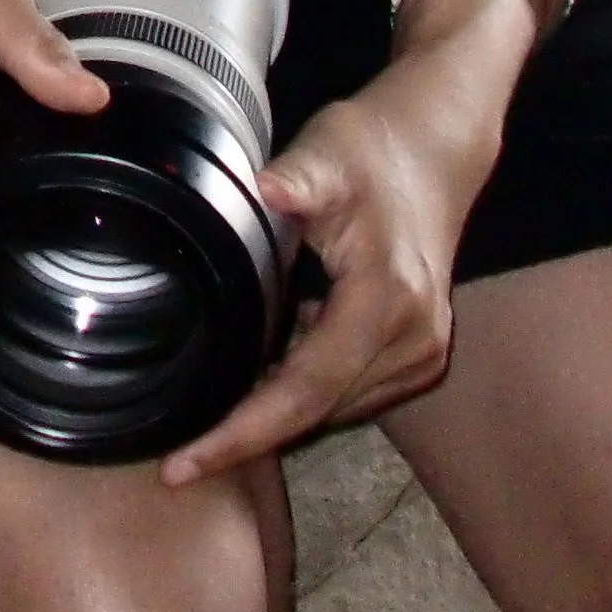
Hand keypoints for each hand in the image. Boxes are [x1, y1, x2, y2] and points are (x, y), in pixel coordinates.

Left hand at [162, 27, 513, 484]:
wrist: (434, 148)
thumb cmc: (372, 148)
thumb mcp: (328, 153)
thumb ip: (298, 177)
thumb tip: (265, 188)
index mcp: (387, 299)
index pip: (305, 387)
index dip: (244, 431)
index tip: (185, 463)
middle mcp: (413, 338)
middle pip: (318, 410)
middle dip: (250, 438)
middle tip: (177, 461)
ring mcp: (422, 349)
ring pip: (335, 408)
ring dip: (276, 420)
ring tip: (205, 432)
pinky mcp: (418, 349)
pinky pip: (350, 390)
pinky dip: (303, 395)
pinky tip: (257, 384)